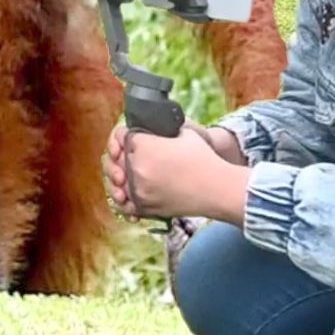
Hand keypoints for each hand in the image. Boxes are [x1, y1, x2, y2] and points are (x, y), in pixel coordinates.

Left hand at [103, 123, 249, 223]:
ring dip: (120, 177)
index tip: (131, 138)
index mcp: (143, 145)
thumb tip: (151, 127)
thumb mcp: (183, 132)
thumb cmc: (203, 159)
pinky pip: (124, 203)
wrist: (217, 189)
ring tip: (126, 176)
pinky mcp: (145, 207)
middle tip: (128, 156)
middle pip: (117, 159)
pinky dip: (124, 199)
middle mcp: (137, 167)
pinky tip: (127, 194)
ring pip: (117, 182)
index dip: (125, 135)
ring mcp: (139, 189)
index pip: (121, 136)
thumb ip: (161, 128)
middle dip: (121, 156)